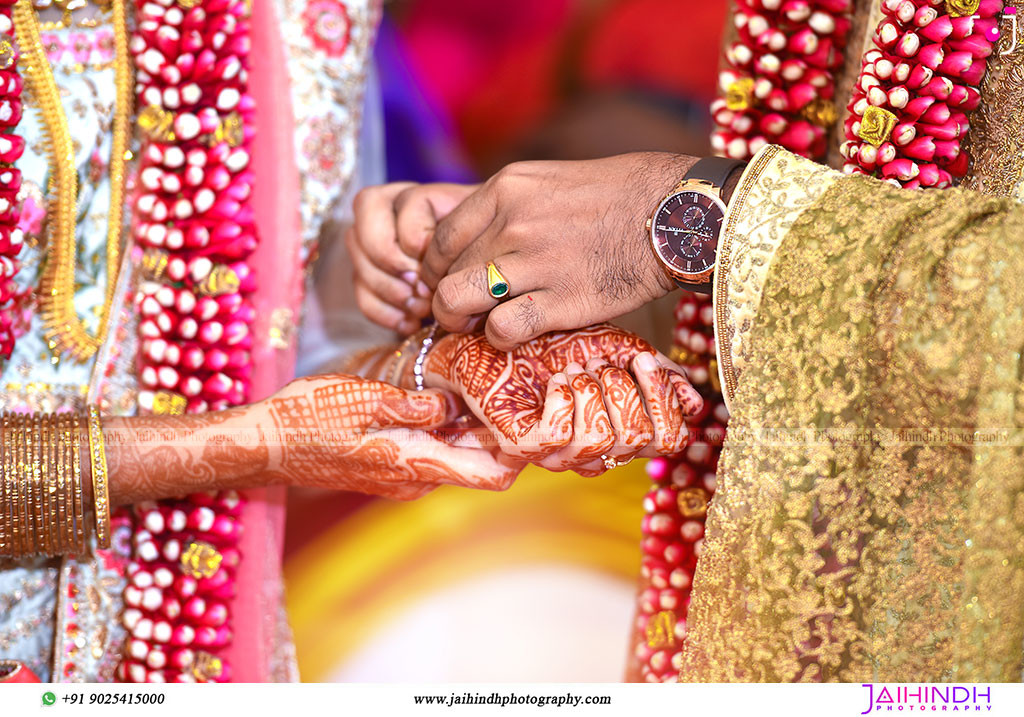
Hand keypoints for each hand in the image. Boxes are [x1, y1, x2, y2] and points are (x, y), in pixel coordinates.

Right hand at [261, 375, 521, 498]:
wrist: (265, 444)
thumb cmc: (308, 419)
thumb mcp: (365, 400)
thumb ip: (416, 406)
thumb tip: (455, 405)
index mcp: (417, 464)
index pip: (491, 476)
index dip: (521, 454)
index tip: (536, 419)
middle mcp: (416, 480)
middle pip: (479, 465)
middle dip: (502, 434)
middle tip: (520, 389)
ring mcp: (402, 477)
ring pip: (457, 457)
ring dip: (474, 429)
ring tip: (488, 384)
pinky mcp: (390, 466)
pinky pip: (434, 453)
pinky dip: (449, 430)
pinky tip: (447, 396)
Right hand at [347, 182, 477, 334]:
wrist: (489, 264)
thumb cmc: (486, 238)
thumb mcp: (478, 223)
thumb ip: (450, 230)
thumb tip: (423, 260)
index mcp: (403, 196)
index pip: (376, 205)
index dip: (405, 237)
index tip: (435, 259)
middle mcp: (378, 219)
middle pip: (356, 237)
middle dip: (391, 268)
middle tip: (423, 288)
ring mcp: (370, 251)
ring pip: (358, 270)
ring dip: (390, 294)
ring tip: (422, 308)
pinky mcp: (370, 281)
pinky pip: (362, 298)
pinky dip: (385, 314)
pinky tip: (411, 323)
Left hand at [420, 152, 696, 349]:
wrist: (674, 214)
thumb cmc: (615, 196)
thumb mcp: (547, 181)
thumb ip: (504, 208)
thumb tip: (467, 243)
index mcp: (505, 190)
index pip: (439, 239)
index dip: (435, 268)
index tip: (446, 281)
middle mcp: (512, 224)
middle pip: (444, 275)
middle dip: (445, 300)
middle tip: (460, 312)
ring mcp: (535, 263)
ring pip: (458, 302)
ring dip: (461, 322)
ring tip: (477, 326)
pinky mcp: (562, 301)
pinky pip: (501, 329)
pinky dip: (500, 338)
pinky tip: (515, 332)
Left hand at [423, 324, 702, 474]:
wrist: (486, 336)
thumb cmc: (549, 342)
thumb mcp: (612, 349)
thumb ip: (653, 373)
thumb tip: (693, 397)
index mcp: (617, 430)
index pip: (669, 438)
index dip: (665, 400)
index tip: (644, 360)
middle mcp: (592, 451)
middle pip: (642, 439)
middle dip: (626, 388)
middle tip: (602, 364)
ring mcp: (557, 453)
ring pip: (604, 438)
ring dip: (594, 389)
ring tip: (574, 370)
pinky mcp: (523, 446)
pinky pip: (564, 433)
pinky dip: (566, 397)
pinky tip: (556, 380)